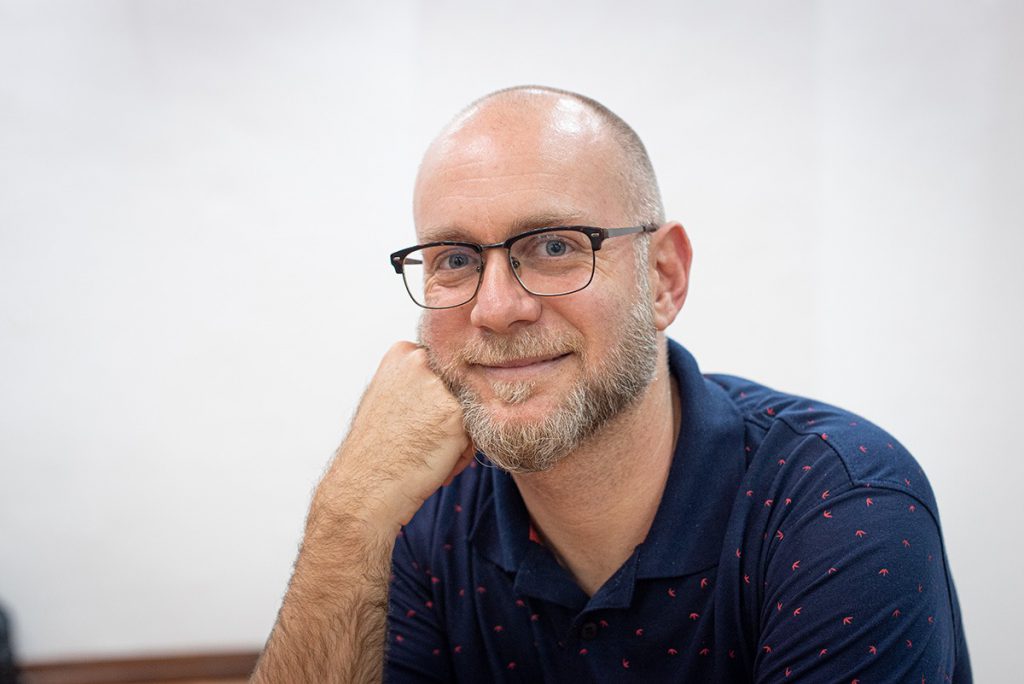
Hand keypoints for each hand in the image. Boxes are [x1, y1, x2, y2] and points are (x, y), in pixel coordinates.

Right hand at [317, 341, 474, 536]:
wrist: (365, 488)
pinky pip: (474, 434)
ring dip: (457, 436)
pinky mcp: (457, 414)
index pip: (444, 370)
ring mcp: (439, 386)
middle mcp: (421, 361)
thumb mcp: (389, 397)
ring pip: (468, 411)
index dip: (433, 400)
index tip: (411, 420)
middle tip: (416, 438)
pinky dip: (460, 454)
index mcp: (402, 352)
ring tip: (423, 452)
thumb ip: (419, 382)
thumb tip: (458, 384)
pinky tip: (433, 463)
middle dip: (448, 415)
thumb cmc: (377, 450)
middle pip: (459, 387)